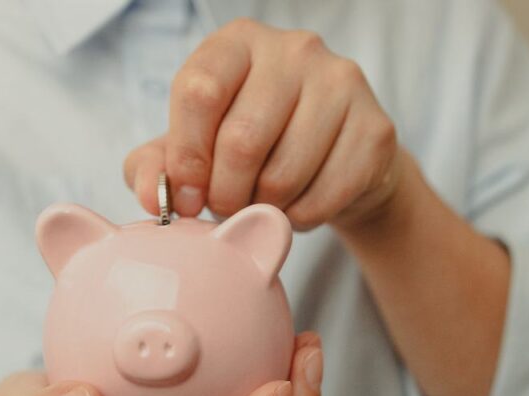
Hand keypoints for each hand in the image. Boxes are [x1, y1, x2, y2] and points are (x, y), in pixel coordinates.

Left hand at [124, 18, 403, 231]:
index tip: (187, 195)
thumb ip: (155, 168)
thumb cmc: (252, 149)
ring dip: (262, 210)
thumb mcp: (193, 151)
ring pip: (282, 175)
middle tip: (226, 208)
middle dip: (225, 194)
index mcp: (238, 44)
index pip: (199, 91)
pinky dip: (299, 219)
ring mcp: (342, 82)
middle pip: (241, 140)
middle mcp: (294, 49)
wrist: (335, 162)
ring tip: (262, 204)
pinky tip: (297, 206)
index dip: (186, 156)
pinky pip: (323, 197)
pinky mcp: (376, 128)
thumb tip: (152, 197)